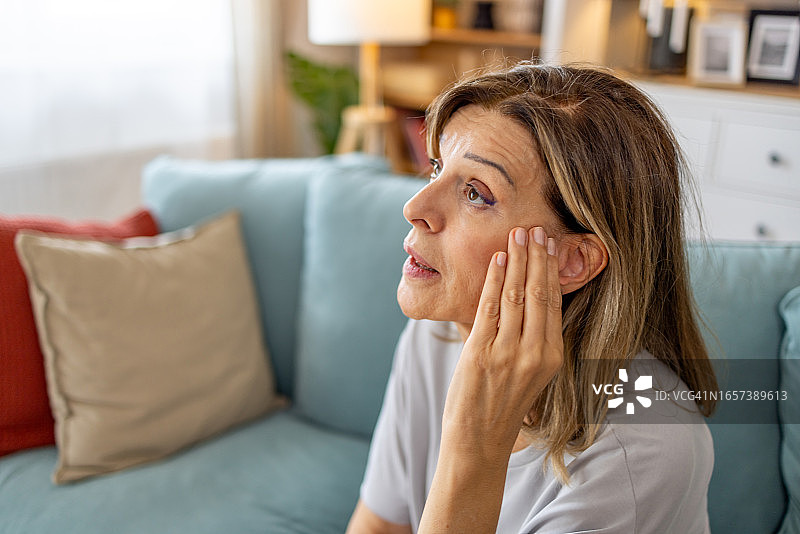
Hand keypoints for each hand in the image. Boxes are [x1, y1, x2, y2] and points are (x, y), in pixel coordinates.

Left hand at [441, 226, 563, 462]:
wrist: (479, 439)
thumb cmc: (502, 404)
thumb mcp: (531, 373)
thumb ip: (532, 339)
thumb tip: (530, 298)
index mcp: (551, 356)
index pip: (554, 303)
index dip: (551, 270)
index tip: (550, 245)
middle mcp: (534, 352)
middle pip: (538, 293)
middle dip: (536, 258)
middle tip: (534, 229)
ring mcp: (508, 352)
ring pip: (515, 295)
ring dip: (515, 261)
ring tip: (516, 236)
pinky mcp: (482, 352)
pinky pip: (489, 307)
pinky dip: (493, 280)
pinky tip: (496, 260)